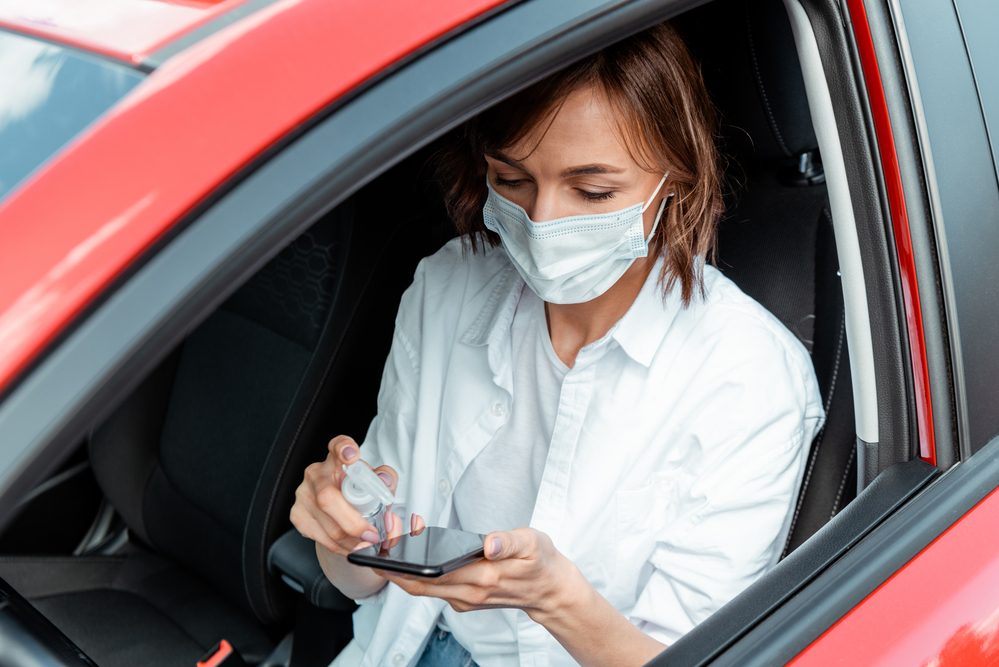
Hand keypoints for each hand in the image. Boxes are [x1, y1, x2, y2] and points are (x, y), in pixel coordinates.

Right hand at [290, 435, 422, 554]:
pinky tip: (350, 546)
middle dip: (352, 522)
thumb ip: (385, 480)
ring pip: (326, 523)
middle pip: (328, 497)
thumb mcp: (375, 483)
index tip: (352, 456)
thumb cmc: (358, 492)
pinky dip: (340, 546)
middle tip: (371, 535)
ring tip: (366, 544)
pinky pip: (320, 536)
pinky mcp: (297, 515)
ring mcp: (304, 494)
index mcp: (338, 459)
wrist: (338, 511)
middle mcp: (317, 473)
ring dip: (350, 540)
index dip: (343, 449)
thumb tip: (385, 483)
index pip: (338, 446)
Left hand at [374, 527, 580, 619]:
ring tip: (391, 540)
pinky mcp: (465, 598)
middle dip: (393, 566)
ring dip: (403, 570)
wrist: (550, 590)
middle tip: (376, 543)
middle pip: (418, 586)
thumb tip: (490, 543)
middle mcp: (469, 593)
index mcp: (482, 578)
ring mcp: (465, 599)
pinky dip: (418, 573)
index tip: (383, 550)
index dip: (404, 566)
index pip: (432, 576)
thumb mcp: (532, 543)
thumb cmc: (540, 562)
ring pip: (423, 588)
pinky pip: (434, 588)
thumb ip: (510, 542)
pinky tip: (414, 550)